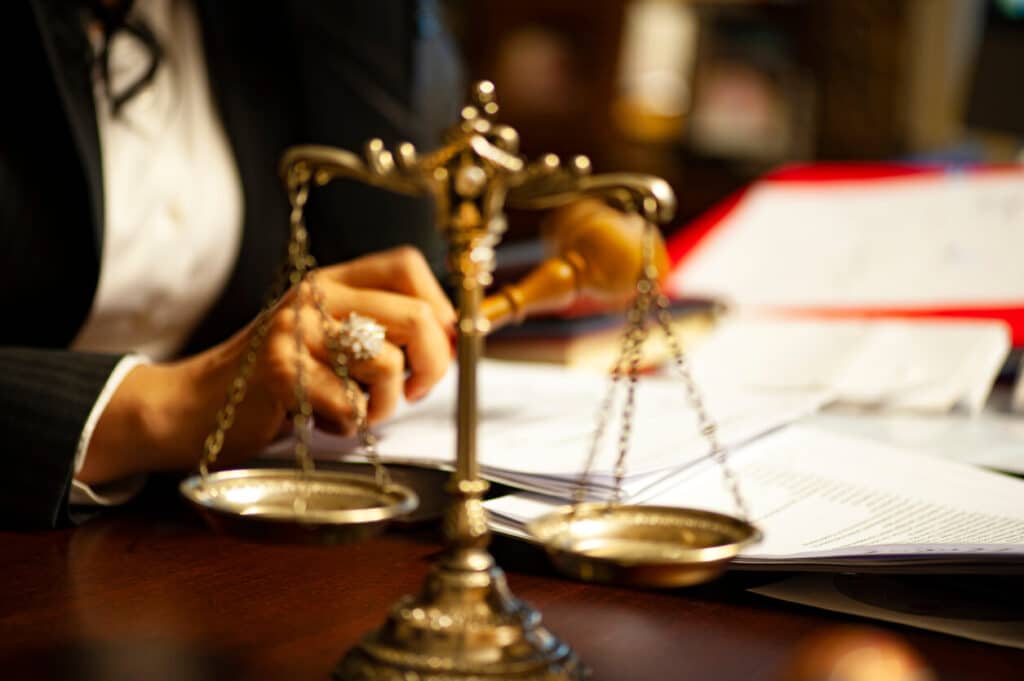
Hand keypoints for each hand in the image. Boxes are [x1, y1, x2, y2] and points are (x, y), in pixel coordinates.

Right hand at [76, 246, 454, 485]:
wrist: (191, 405)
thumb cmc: (273, 381)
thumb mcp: (325, 338)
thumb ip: (378, 329)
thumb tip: (452, 339)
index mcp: (332, 281)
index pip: (409, 265)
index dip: (441, 309)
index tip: (440, 347)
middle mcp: (315, 295)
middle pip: (416, 317)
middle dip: (433, 366)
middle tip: (414, 392)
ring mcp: (296, 330)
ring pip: (388, 364)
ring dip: (384, 404)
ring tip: (354, 410)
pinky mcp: (282, 371)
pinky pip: (352, 404)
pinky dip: (347, 426)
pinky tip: (321, 421)